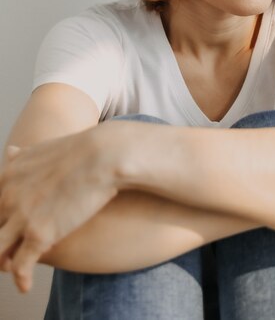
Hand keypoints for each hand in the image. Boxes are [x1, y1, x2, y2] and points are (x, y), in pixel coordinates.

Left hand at [0, 126, 117, 292]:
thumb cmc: (80, 151)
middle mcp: (8, 197)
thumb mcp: (41, 148)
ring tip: (14, 268)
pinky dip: (21, 278)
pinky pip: (20, 265)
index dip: (3, 218)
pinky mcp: (39, 234)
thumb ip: (21, 156)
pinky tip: (26, 287)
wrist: (103, 155)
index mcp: (7, 176)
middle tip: (12, 249)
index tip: (13, 224)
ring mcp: (21, 216)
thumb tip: (9, 152)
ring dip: (4, 262)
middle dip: (3, 239)